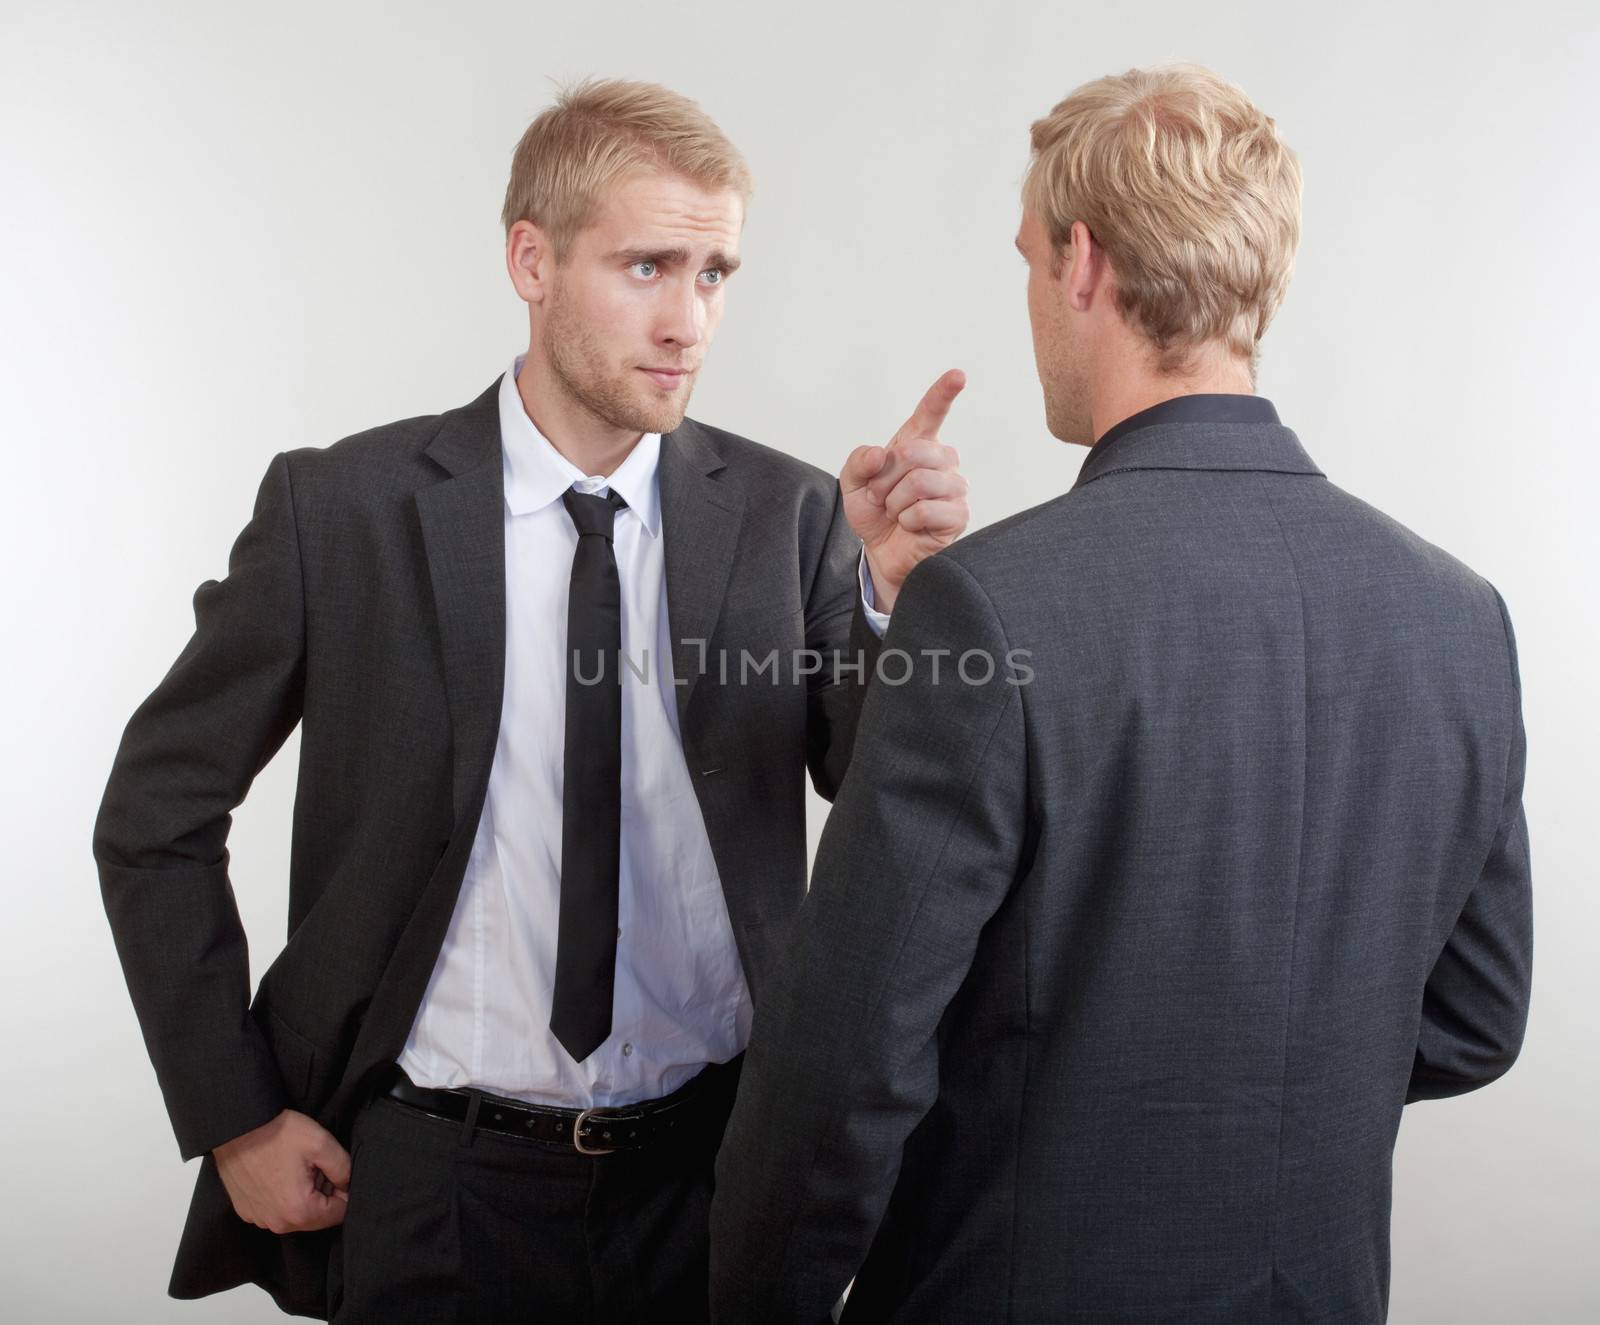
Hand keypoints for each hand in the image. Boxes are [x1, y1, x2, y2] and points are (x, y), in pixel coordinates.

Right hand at [214, 1108, 350, 1233]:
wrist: (237, 1127)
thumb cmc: (278, 1133)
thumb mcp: (322, 1144)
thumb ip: (344, 1169)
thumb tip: (348, 1186)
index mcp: (299, 1211)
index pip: (339, 1214)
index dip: (345, 1191)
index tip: (337, 1171)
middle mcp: (277, 1224)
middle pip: (317, 1217)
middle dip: (323, 1194)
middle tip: (316, 1166)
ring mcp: (259, 1219)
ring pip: (296, 1214)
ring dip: (304, 1195)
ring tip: (297, 1167)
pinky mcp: (246, 1210)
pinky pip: (275, 1210)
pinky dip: (283, 1196)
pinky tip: (280, 1173)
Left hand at [840, 369, 969, 612]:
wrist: (882, 554)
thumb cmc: (875, 514)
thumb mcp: (852, 484)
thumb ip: (858, 461)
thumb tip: (881, 454)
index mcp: (917, 446)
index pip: (930, 414)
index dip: (943, 393)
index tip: (958, 375)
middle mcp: (942, 461)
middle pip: (915, 452)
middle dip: (885, 479)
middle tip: (881, 498)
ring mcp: (954, 487)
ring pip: (920, 481)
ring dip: (895, 502)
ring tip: (896, 513)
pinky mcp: (959, 514)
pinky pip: (925, 509)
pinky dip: (907, 520)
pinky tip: (910, 526)